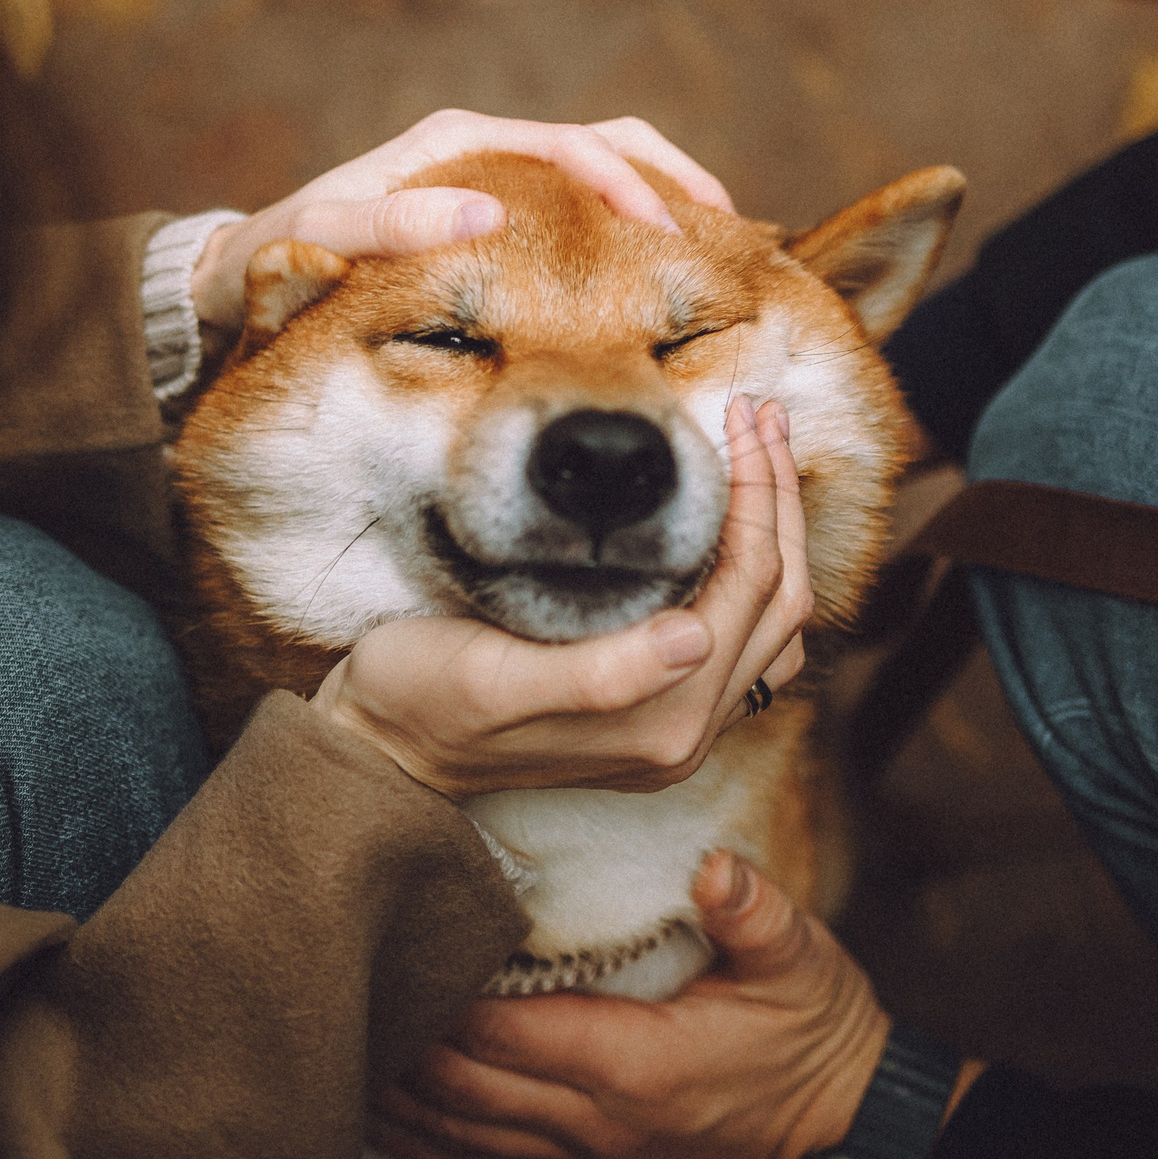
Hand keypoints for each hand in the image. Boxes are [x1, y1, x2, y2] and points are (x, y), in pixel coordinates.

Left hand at [191, 110, 733, 331]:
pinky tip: (662, 267)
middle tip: (724, 228)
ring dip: (662, 195)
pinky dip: (630, 226)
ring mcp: (497, 178)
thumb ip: (396, 228)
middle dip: (670, 177)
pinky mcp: (501, 213)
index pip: (569, 144)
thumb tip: (488, 217)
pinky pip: (581, 210)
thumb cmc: (284, 256)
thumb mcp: (326, 241)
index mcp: (458, 141)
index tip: (666, 231)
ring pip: (605, 167)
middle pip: (607, 140)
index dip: (624, 182)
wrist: (250, 269)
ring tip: (717, 241)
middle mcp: (486, 149)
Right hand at [312, 397, 809, 798]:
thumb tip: (695, 639)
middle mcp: (686, 732)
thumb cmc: (418, 700)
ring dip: (778, 537)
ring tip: (758, 455)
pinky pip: (746, 644)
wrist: (378, 747)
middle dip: (779, 501)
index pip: (751, 585)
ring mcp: (678, 729)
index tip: (743, 411)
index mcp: (662, 721)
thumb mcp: (490, 681)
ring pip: (773, 625)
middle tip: (762, 414)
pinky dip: (754, 577)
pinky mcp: (659, 716)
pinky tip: (726, 528)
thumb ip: (601, 673)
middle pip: (779, 601)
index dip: (758, 492)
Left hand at [371, 851, 891, 1158]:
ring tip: (346, 1036)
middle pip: (461, 1089)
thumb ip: (753, 913)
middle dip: (402, 1038)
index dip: (445, 992)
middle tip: (352, 972)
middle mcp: (595, 1121)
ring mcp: (588, 1155)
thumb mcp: (799, 961)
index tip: (403, 934)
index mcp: (634, 1065)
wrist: (841, 1120)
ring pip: (461, 1136)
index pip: (505, 1034)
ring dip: (401, 1095)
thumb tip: (717, 870)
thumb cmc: (812, 1029)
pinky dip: (429, 1141)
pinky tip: (392, 1109)